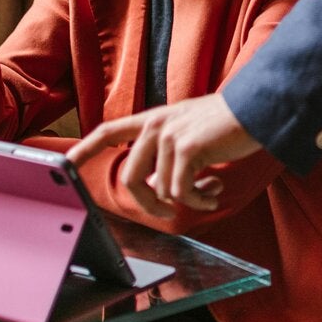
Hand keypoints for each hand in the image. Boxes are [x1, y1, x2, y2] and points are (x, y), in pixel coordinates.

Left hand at [68, 94, 260, 217]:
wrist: (257, 110)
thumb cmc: (227, 125)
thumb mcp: (189, 137)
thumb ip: (167, 158)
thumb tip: (157, 191)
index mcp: (153, 119)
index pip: (109, 131)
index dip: (85, 149)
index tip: (64, 166)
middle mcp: (155, 125)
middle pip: (132, 178)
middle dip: (149, 205)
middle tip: (169, 210)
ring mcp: (169, 135)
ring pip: (161, 190)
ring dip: (187, 201)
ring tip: (207, 192)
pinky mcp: (186, 148)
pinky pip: (181, 192)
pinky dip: (199, 200)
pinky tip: (213, 190)